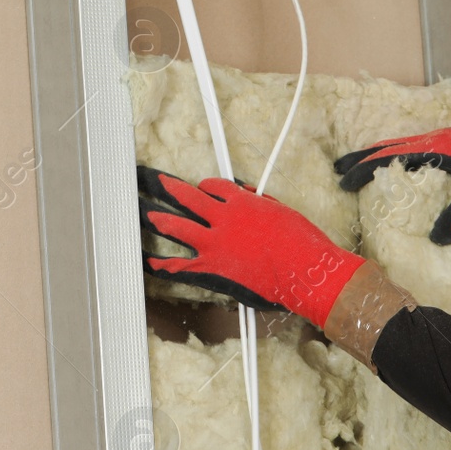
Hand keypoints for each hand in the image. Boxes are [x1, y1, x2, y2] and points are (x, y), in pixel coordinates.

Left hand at [138, 166, 364, 327]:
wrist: (305, 269)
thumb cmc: (300, 241)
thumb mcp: (280, 211)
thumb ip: (258, 203)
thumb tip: (248, 198)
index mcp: (241, 202)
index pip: (214, 186)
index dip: (205, 185)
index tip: (201, 187)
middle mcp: (222, 218)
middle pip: (187, 197)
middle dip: (168, 187)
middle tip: (154, 180)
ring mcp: (214, 242)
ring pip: (178, 226)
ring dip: (159, 218)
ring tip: (145, 212)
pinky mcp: (213, 266)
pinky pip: (182, 265)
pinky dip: (164, 264)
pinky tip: (151, 262)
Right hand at [334, 120, 450, 243]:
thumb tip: (436, 240)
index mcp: (437, 147)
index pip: (390, 156)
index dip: (364, 168)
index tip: (343, 179)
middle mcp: (437, 138)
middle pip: (390, 146)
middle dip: (362, 158)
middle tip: (338, 168)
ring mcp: (447, 137)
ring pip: (403, 142)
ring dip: (380, 152)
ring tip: (362, 162)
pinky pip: (418, 143)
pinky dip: (400, 150)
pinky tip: (403, 160)